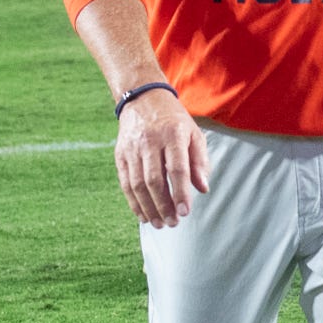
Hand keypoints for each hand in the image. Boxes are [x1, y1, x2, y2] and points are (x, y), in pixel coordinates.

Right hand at [114, 88, 207, 227]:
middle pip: (154, 180)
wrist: (143, 99)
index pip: (176, 168)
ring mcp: (132, 148)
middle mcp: (150, 141)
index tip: (185, 212)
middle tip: (173, 223)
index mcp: (173, 134)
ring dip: (148, 208)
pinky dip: (133, 202)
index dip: (180, 192)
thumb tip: (202, 188)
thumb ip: (199, 162)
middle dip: (163, 205)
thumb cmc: (174, 121)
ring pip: (137, 184)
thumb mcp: (194, 134)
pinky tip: (143, 215)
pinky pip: (125, 182)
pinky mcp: (120, 154)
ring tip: (159, 223)